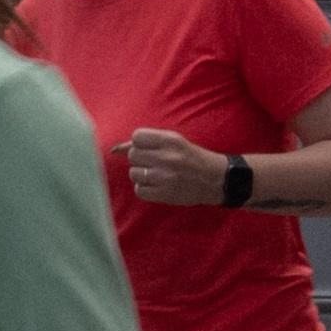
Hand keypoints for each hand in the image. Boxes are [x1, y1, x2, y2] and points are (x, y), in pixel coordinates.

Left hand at [116, 126, 230, 208]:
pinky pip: (139, 190)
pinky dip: (144, 189)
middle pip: (133, 155)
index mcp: (170, 140)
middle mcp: (167, 157)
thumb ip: (146, 142)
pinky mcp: (165, 194)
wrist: (215, 179)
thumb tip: (115, 149)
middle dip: (139, 159)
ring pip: (133, 173)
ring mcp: (166, 177)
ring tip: (156, 175)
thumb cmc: (190, 157)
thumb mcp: (173, 142)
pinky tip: (156, 186)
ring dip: (141, 175)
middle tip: (153, 163)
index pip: (136, 137)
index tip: (149, 149)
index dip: (139, 144)